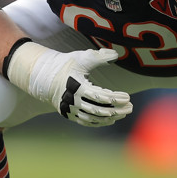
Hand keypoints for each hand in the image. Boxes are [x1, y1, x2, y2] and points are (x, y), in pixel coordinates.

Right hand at [4, 41, 131, 125]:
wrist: (46, 77)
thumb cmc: (66, 65)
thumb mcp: (81, 58)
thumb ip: (99, 57)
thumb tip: (116, 54)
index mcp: (77, 87)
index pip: (99, 96)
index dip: (115, 98)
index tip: (127, 97)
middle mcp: (73, 101)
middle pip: (98, 110)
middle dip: (116, 110)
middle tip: (130, 107)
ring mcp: (70, 109)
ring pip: (93, 118)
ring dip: (110, 118)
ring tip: (123, 113)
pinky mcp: (69, 114)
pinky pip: (86, 122)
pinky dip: (99, 122)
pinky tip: (111, 119)